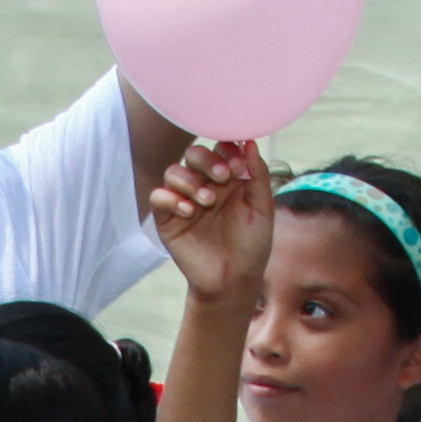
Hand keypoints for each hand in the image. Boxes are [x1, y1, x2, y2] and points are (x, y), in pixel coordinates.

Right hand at [150, 136, 273, 302]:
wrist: (234, 279)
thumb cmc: (251, 245)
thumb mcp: (262, 208)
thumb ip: (258, 174)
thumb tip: (251, 142)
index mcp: (227, 179)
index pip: (219, 149)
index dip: (226, 150)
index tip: (239, 167)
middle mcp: (203, 185)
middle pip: (193, 154)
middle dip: (207, 160)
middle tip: (222, 176)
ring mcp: (183, 200)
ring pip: (174, 172)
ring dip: (190, 181)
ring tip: (207, 201)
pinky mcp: (167, 219)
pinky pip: (158, 197)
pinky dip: (171, 198)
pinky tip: (189, 211)